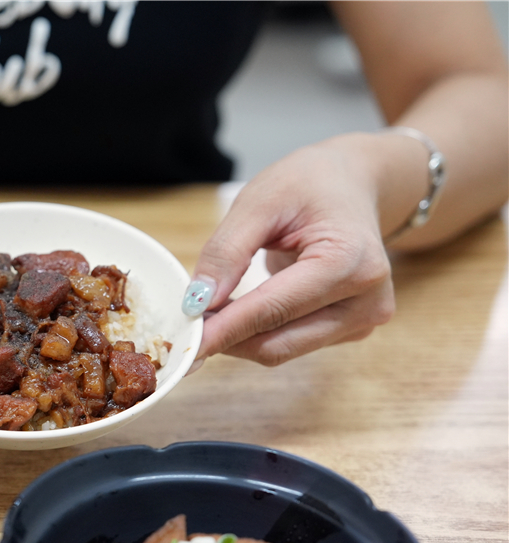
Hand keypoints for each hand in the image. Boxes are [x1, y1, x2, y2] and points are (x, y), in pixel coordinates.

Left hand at [183, 135, 397, 368]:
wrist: (353, 184)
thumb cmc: (310, 184)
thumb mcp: (259, 201)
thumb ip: (226, 252)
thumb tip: (197, 302)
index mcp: (350, 262)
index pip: (273, 311)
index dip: (223, 330)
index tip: (185, 341)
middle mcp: (366, 300)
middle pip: (277, 343)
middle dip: (227, 337)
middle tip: (189, 320)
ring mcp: (362, 320)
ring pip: (281, 350)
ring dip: (240, 337)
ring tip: (215, 307)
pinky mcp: (351, 329)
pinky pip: (292, 343)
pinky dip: (259, 332)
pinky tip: (245, 308)